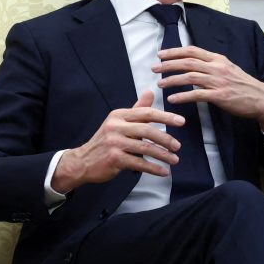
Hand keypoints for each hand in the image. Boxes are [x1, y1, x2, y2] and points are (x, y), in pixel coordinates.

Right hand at [52, 91, 181, 192]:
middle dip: (166, 138)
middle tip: (178, 146)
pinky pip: (139, 163)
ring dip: (163, 155)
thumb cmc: (106, 141)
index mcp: (119, 115)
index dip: (166, 117)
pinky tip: (163, 171)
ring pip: (145, 147)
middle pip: (147, 130)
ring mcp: (114, 143)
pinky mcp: (114, 159)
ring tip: (174, 160)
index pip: (146, 113)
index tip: (181, 122)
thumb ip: (137, 109)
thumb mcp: (119, 122)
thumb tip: (151, 92)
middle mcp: (115, 127)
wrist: (82, 161)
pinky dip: (153, 168)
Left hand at [154, 45, 263, 139]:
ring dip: (172, 80)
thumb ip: (213, 65)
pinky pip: (197, 95)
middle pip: (188, 62)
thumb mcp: (229, 69)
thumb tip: (195, 64)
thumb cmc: (244, 85)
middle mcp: (217, 68)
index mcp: (218, 59)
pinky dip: (183, 97)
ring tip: (160, 84)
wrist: (261, 99)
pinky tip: (173, 99)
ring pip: (190, 77)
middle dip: (168, 64)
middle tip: (154, 68)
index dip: (175, 51)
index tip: (161, 54)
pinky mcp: (220, 96)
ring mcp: (219, 82)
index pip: (193, 51)